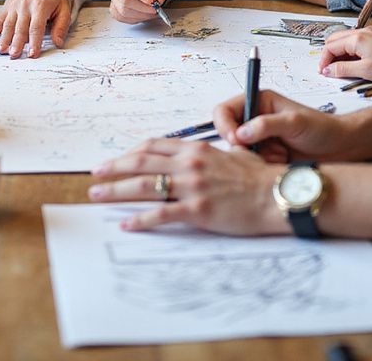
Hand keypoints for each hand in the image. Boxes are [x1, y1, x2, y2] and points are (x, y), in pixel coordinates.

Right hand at [0, 0, 71, 58]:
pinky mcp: (7, 6)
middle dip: (16, 43)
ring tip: (0, 50)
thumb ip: (61, 26)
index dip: (34, 42)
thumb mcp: (64, 8)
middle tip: (14, 55)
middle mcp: (25, 5)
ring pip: (7, 24)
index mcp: (40, 6)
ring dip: (3, 38)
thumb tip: (58, 42)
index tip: (32, 54)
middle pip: (20, 27)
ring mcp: (14, 5)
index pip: (36, 27)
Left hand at [88, 138, 284, 233]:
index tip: (115, 160)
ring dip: (116, 191)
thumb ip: (206, 156)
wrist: (276, 194)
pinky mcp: (197, 210)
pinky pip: (161, 214)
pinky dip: (140, 220)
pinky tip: (127, 225)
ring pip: (144, 186)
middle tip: (95, 175)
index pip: (152, 146)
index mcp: (195, 149)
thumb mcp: (229, 155)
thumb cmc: (258, 176)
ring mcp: (191, 186)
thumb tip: (192, 157)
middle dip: (114, 168)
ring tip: (98, 196)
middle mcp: (189, 164)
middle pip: (141, 163)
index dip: (129, 153)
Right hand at [109, 0, 170, 23]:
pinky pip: (123, 18)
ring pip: (124, 11)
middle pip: (125, 0)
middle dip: (143, 8)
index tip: (154, 2)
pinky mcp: (115, 9)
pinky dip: (136, 19)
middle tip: (156, 9)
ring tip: (152, 11)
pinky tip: (144, 14)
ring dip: (141, 15)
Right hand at [213, 89, 349, 162]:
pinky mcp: (266, 156)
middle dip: (243, 145)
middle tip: (260, 153)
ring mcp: (260, 139)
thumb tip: (240, 134)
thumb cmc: (322, 128)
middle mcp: (255, 118)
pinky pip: (253, 164)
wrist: (340, 149)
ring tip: (281, 154)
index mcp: (258, 102)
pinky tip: (283, 161)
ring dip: (258, 157)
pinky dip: (265, 165)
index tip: (237, 140)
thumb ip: (266, 125)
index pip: (225, 110)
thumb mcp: (294, 122)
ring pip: (240, 152)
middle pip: (229, 133)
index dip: (225, 125)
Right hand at [318, 27, 371, 81]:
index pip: (330, 47)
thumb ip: (342, 69)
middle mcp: (361, 32)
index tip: (323, 71)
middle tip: (330, 69)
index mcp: (355, 39)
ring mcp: (369, 32)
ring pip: (345, 39)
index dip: (324, 60)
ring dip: (340, 52)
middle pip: (335, 39)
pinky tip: (356, 60)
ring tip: (343, 67)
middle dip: (329, 54)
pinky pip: (356, 39)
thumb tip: (328, 70)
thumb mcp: (365, 71)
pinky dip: (351, 49)